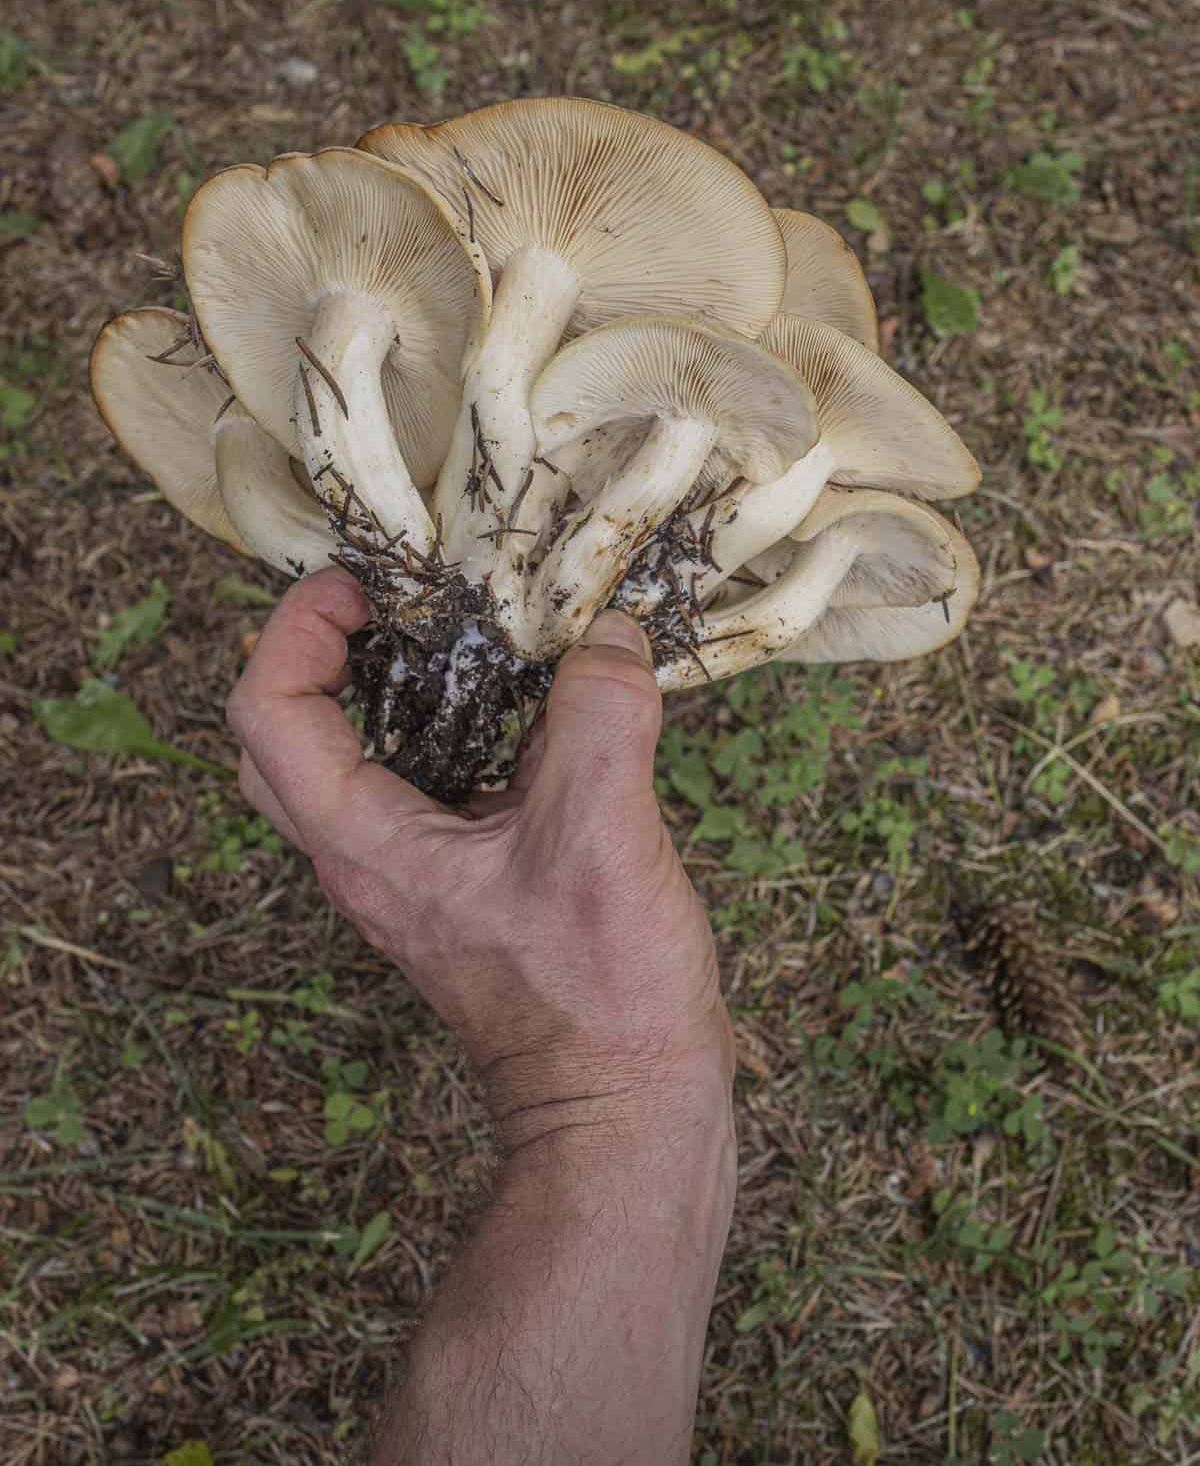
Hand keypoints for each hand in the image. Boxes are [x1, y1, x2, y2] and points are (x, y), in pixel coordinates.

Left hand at [226, 569, 733, 1159]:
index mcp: (369, 843)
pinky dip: (462, 730)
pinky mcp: (471, 884)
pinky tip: (540, 708)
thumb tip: (604, 631)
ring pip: (360, 763)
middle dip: (319, 656)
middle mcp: (374, 857)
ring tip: (466, 635)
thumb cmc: (596, 998)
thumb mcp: (600, 836)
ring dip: (391, 691)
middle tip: (387, 606)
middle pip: (286, 740)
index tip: (361, 582)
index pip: (268, 714)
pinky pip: (435, 787)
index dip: (294, 629)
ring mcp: (420, 875)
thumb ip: (599, 718)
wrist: (625, 1108)